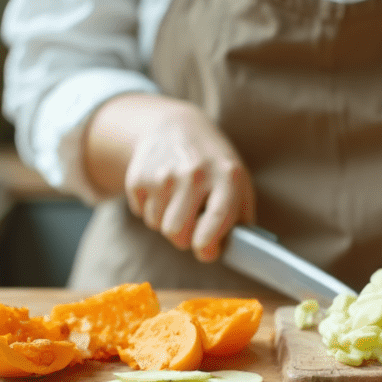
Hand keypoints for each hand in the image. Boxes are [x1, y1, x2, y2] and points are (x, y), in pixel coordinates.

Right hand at [120, 99, 255, 261]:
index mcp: (227, 176)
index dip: (208, 245)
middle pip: (179, 233)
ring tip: (178, 203)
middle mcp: (196, 173)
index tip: (205, 251)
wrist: (175, 128)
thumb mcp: (237, 180)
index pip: (218, 218)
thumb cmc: (213, 165)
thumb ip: (241, 217)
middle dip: (185, 239)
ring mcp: (165, 174)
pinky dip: (151, 210)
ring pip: (160, 226)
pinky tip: (162, 191)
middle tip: (191, 228)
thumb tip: (240, 253)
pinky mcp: (139, 177)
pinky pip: (143, 214)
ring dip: (168, 223)